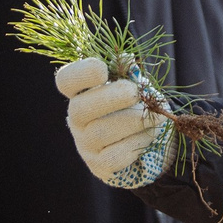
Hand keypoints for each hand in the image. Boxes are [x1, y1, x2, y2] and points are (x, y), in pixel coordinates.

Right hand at [57, 56, 167, 186]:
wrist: (145, 143)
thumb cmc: (134, 109)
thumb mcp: (133, 87)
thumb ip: (127, 73)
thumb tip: (124, 58)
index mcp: (81, 94)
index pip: (66, 80)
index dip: (80, 73)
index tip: (102, 69)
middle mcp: (77, 119)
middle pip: (80, 108)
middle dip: (110, 98)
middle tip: (136, 93)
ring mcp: (85, 144)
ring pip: (101, 132)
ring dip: (133, 122)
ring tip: (156, 118)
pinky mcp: (100, 165)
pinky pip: (116, 155)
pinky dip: (137, 144)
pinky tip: (148, 137)